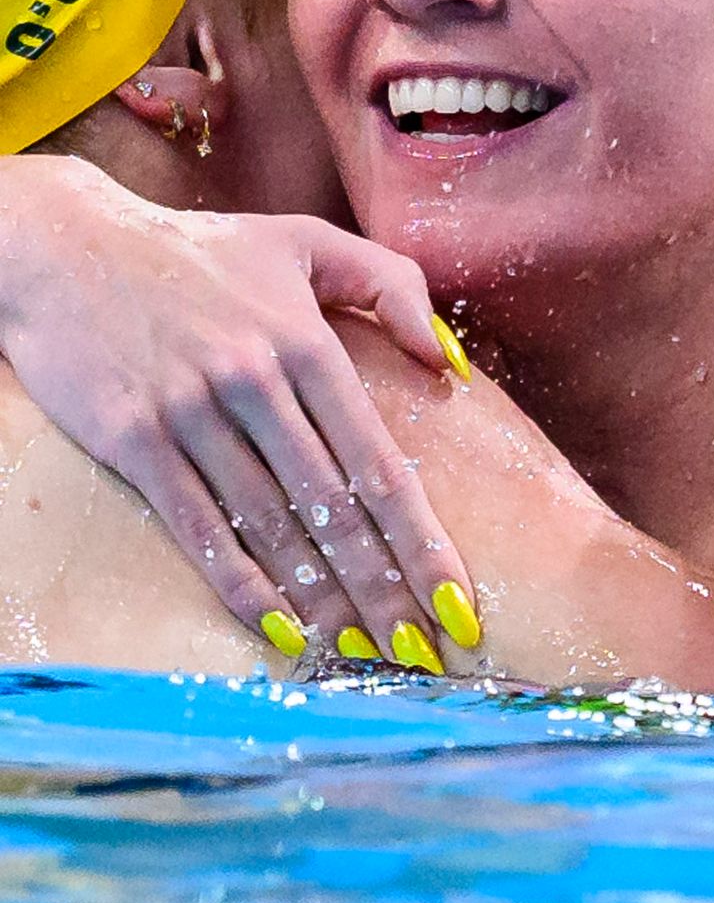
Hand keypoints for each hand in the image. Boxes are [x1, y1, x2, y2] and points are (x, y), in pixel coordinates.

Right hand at [0, 154, 478, 669]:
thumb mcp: (305, 243)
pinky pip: (200, 527)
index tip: (457, 602)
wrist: (68, 248)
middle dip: (385, 592)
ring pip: (273, 528)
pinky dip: (242, 585)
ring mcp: (192, 413)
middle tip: (425, 655)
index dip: (421, 540)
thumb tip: (450, 363)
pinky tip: (282, 632)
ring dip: (324, 603)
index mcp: (306, 342)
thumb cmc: (200, 251)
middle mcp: (255, 381)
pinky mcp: (136, 440)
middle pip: (334, 511)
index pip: (377, 463)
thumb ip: (391, 286)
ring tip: (367, 659)